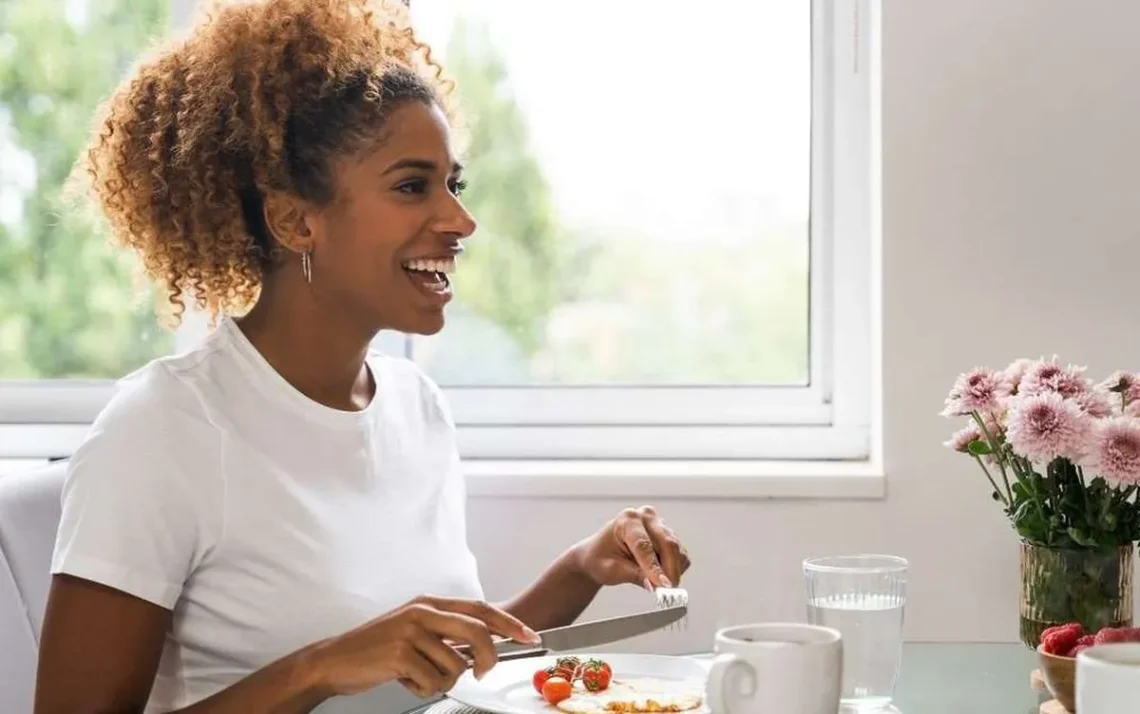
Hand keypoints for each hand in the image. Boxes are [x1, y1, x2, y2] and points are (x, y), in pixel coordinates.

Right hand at [311, 595, 539, 698]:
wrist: (334, 661)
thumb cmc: (376, 649)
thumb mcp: (414, 631)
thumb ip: (446, 634)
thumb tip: (483, 647)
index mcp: (428, 603)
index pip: (480, 609)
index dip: (509, 623)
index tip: (529, 635)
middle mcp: (422, 612)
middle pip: (477, 632)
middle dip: (487, 658)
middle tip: (481, 672)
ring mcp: (410, 631)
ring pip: (455, 665)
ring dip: (441, 679)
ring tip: (418, 674)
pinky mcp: (400, 654)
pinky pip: (433, 681)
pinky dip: (423, 688)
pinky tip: (405, 679)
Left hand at [573, 505, 690, 589]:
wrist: (597, 555)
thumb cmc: (599, 558)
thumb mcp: (612, 569)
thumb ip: (635, 575)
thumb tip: (656, 584)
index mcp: (627, 520)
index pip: (645, 545)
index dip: (655, 567)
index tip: (663, 585)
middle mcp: (646, 517)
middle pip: (668, 544)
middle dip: (670, 571)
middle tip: (668, 592)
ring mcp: (659, 525)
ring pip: (677, 551)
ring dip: (672, 571)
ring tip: (658, 585)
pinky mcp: (668, 535)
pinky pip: (680, 555)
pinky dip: (675, 569)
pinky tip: (659, 575)